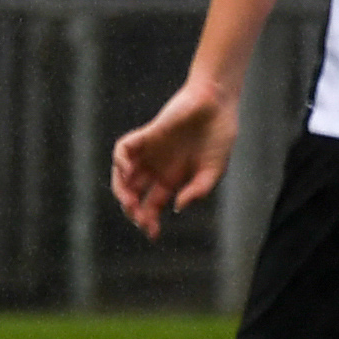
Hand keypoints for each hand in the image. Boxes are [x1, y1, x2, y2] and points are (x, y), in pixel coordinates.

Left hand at [112, 77, 238, 239]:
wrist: (218, 105)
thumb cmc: (218, 137)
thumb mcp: (213, 171)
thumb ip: (197, 191)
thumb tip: (177, 207)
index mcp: (172, 180)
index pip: (153, 206)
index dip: (150, 221)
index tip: (153, 234)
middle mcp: (157, 168)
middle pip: (135, 195)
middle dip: (133, 211)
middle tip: (140, 220)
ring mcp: (150, 152)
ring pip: (124, 175)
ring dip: (122, 191)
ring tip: (129, 203)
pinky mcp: (147, 135)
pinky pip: (124, 149)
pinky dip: (120, 161)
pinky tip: (126, 172)